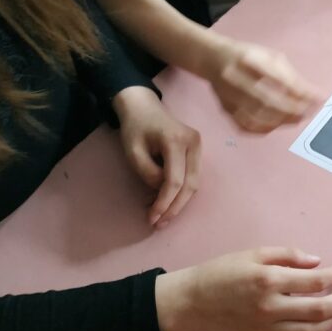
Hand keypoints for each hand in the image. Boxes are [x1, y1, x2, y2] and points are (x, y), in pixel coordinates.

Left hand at [114, 86, 200, 227]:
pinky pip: (192, 176)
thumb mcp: (133, 151)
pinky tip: (167, 201)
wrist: (143, 107)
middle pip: (190, 185)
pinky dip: (181, 191)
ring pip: (194, 183)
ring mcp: (198, 145)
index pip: (174, 180)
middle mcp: (193, 143)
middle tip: (159, 224)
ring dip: (179, 202)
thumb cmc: (135, 127)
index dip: (164, 203)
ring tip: (162, 216)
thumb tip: (161, 190)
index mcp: (176, 140)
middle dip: (175, 207)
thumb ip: (147, 172)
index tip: (152, 218)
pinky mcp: (197, 149)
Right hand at [154, 247, 331, 330]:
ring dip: (331, 321)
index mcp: (269, 280)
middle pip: (319, 309)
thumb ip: (288, 255)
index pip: (314, 281)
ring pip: (310, 330)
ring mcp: (266, 327)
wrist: (191, 302)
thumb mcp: (254, 253)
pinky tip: (319, 324)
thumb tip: (316, 261)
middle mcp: (270, 306)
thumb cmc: (221, 272)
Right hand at [209, 40, 318, 131]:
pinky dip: (264, 128)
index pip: (278, 79)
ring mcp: (227, 95)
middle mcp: (235, 77)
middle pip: (267, 100)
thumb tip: (314, 96)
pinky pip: (245, 125)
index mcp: (249, 59)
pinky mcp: (225, 109)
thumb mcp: (270, 57)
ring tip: (297, 119)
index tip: (318, 99)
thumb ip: (291, 76)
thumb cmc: (248, 56)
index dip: (300, 92)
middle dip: (292, 109)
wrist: (213, 59)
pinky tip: (278, 125)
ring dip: (280, 121)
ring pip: (256, 116)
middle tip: (309, 113)